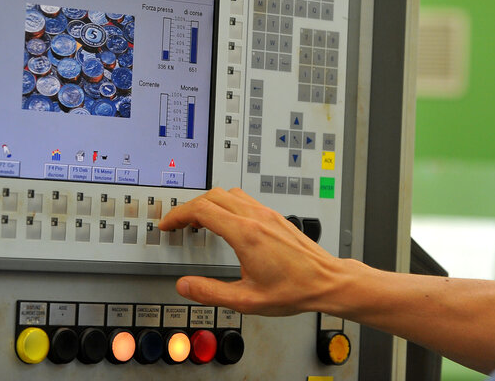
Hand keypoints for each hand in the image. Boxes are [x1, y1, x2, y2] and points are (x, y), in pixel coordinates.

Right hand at [158, 187, 346, 315]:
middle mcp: (256, 218)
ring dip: (208, 203)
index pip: (202, 210)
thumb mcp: (247, 300)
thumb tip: (185, 285)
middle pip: (213, 196)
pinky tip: (225, 223)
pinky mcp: (274, 217)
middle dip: (189, 207)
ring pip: (229, 194)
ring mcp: (267, 215)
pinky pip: (244, 200)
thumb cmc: (294, 289)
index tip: (168, 225)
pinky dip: (226, 205)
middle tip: (178, 224)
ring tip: (198, 222)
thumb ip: (211, 292)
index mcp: (246, 234)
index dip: (178, 215)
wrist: (326, 281)